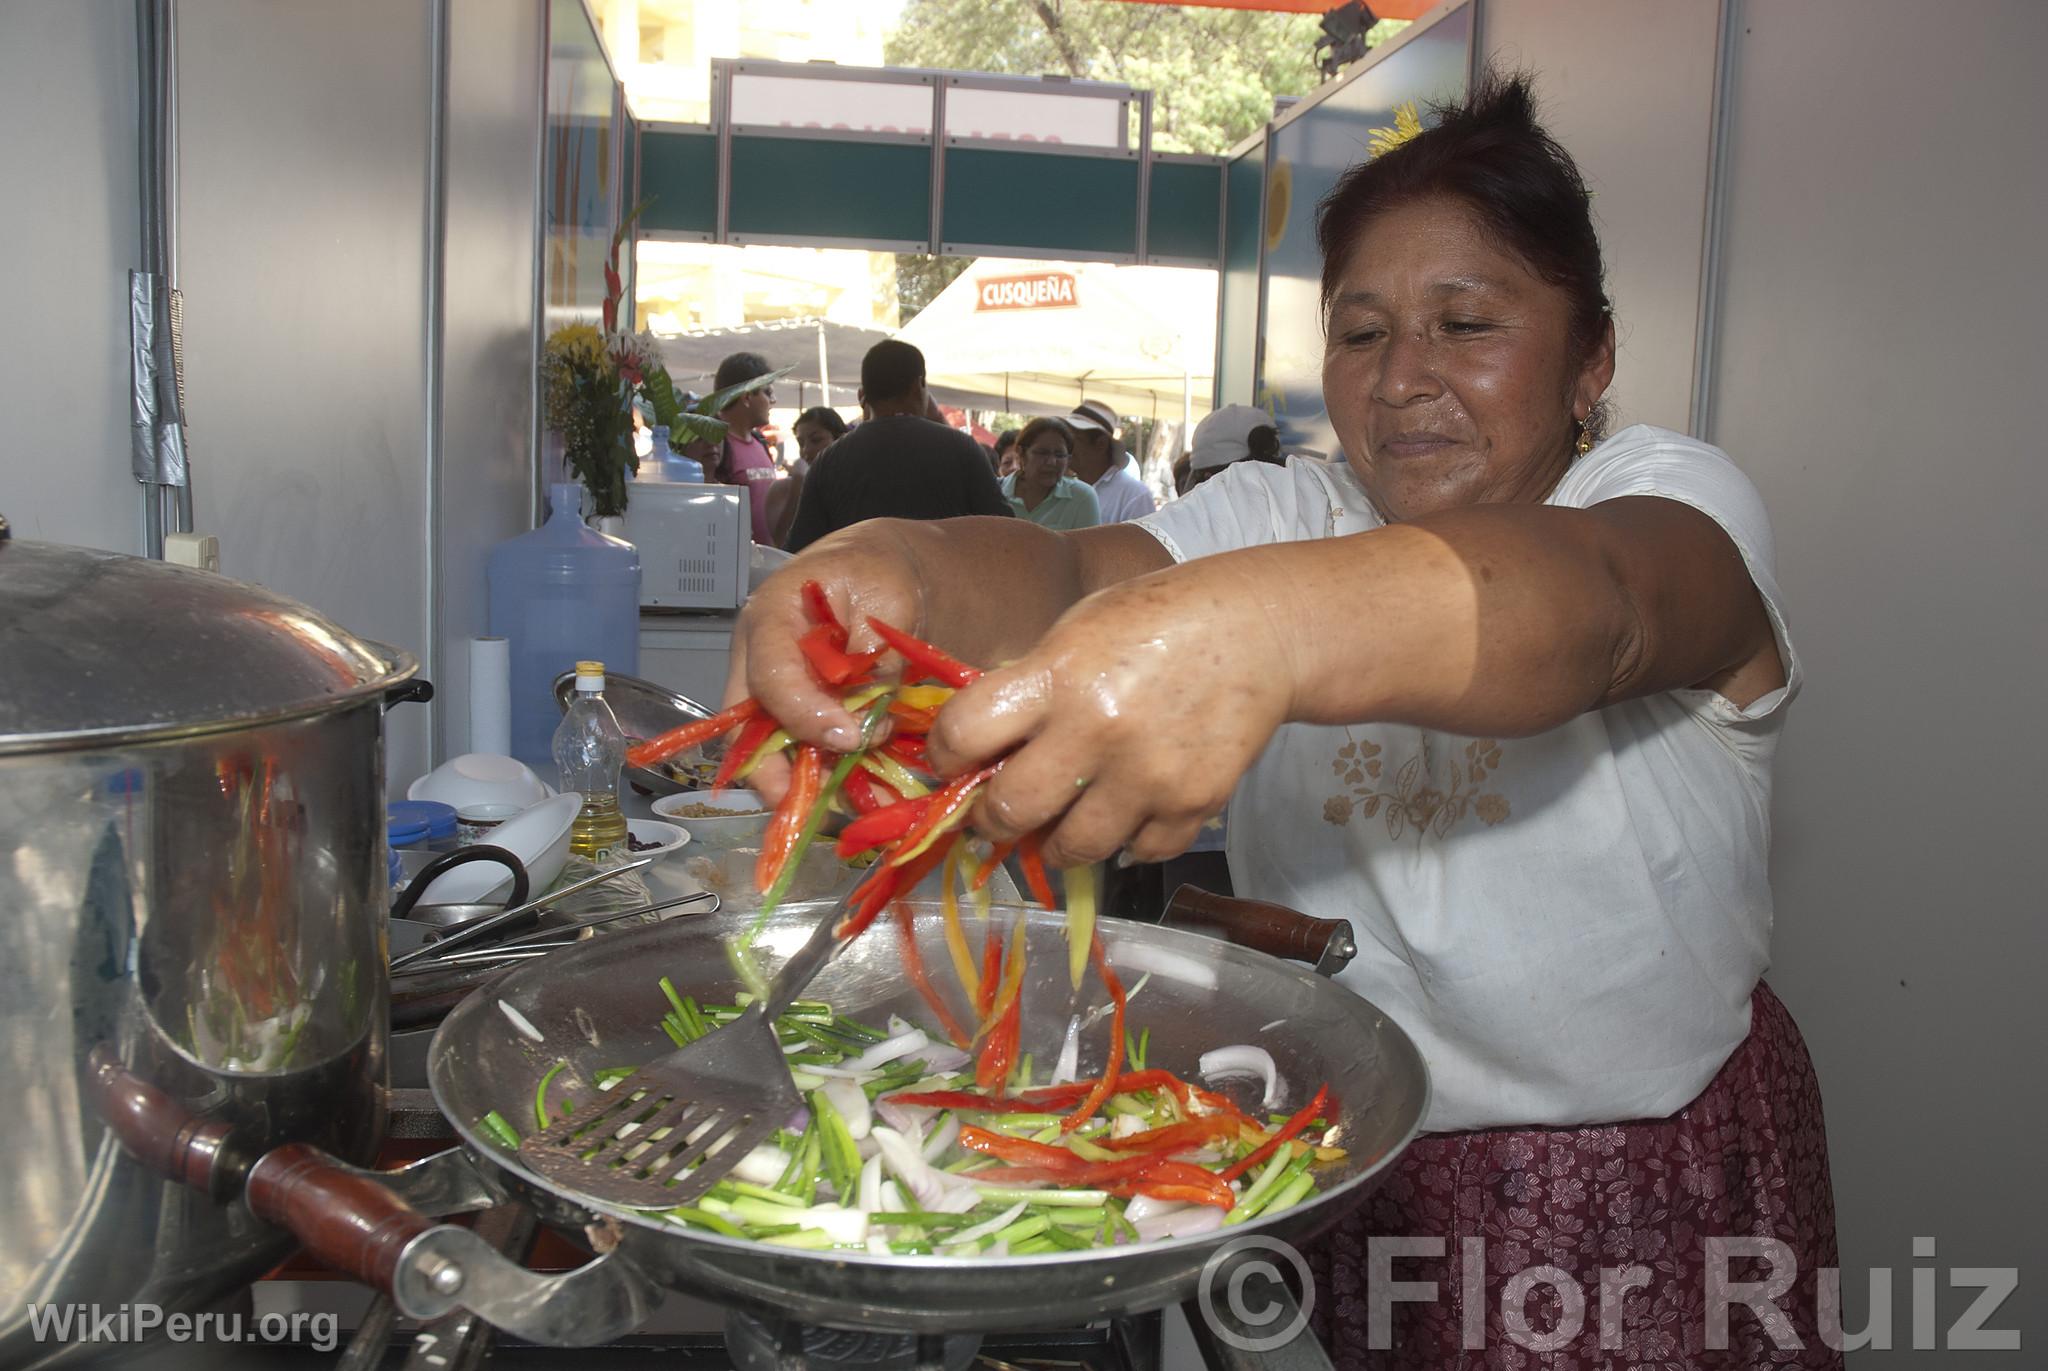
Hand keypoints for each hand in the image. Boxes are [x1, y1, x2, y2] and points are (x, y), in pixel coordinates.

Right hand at [722, 522, 926, 802]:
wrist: (882, 576)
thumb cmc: (877, 575)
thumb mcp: (884, 598)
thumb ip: (872, 657)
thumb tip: (866, 722)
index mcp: (769, 621)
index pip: (771, 678)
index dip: (805, 716)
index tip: (852, 739)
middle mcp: (759, 666)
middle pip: (748, 734)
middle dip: (782, 779)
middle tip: (830, 805)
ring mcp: (775, 699)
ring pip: (774, 760)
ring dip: (815, 789)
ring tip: (863, 806)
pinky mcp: (800, 722)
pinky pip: (807, 762)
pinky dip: (838, 783)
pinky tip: (877, 797)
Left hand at [927, 552, 1298, 868]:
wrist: (1257, 631)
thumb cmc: (1153, 622)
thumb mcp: (1075, 632)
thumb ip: (1028, 688)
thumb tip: (980, 754)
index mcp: (1057, 677)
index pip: (963, 734)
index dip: (944, 755)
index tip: (950, 762)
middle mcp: (1097, 731)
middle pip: (1010, 811)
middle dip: (990, 820)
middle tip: (993, 815)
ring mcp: (1148, 776)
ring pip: (1072, 848)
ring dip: (1056, 841)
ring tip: (1060, 821)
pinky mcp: (1193, 804)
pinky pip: (1138, 852)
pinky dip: (1126, 840)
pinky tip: (1126, 813)